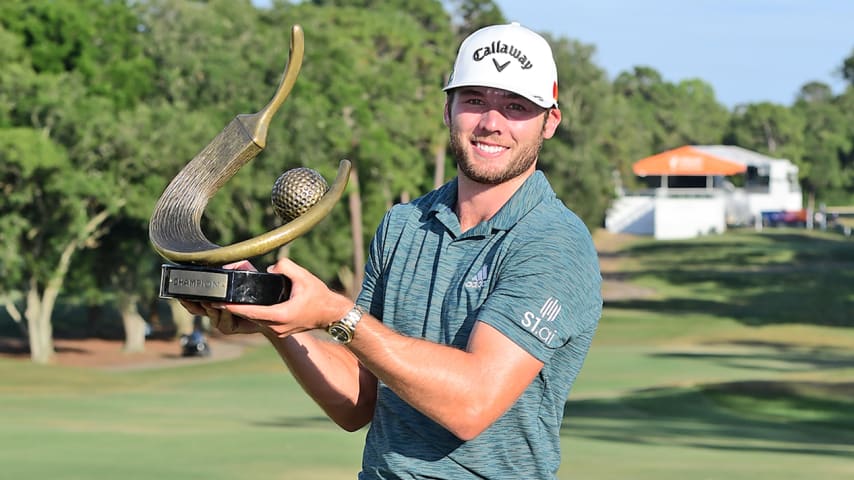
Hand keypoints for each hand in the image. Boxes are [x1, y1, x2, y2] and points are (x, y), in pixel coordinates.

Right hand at [178, 260, 263, 335]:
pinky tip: (227, 309)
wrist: (269, 305)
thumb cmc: (253, 288)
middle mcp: (214, 310)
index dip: (185, 297)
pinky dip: (224, 315)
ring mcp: (221, 320)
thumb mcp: (243, 271)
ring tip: (210, 301)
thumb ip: (233, 265)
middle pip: (195, 309)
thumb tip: (223, 264)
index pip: (193, 299)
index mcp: (213, 297)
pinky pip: (223, 323)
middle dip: (191, 304)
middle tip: (188, 297)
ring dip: (209, 309)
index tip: (178, 292)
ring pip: (210, 315)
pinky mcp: (230, 327)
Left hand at [216, 257, 352, 338]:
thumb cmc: (319, 296)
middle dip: (231, 309)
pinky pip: (261, 322)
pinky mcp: (280, 330)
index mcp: (281, 315)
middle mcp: (277, 326)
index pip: (251, 312)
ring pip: (254, 321)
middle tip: (213, 300)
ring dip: (240, 312)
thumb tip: (271, 267)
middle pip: (248, 318)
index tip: (218, 301)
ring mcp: (278, 331)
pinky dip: (251, 314)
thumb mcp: (304, 276)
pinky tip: (242, 306)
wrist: (332, 314)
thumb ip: (286, 267)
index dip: (233, 307)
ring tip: (223, 302)